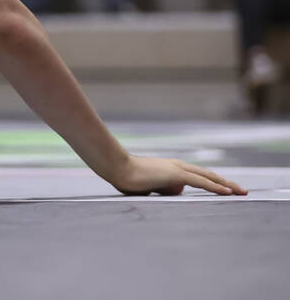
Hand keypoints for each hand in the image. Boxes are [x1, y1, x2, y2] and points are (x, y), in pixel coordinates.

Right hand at [109, 155, 245, 195]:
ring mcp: (177, 169)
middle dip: (226, 183)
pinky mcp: (176, 175)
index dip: (214, 182)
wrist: (117, 168)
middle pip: (208, 174)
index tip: (226, 189)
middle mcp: (178, 166)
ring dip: (226, 185)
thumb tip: (174, 192)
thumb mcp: (150, 186)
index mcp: (171, 169)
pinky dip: (215, 187)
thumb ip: (163, 188)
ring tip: (241, 192)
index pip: (199, 176)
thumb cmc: (128, 178)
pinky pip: (201, 182)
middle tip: (242, 190)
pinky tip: (227, 192)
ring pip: (208, 177)